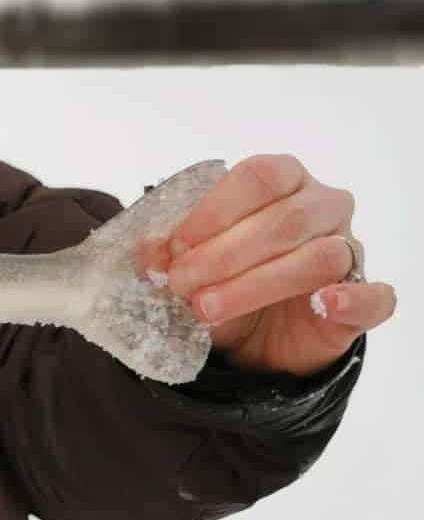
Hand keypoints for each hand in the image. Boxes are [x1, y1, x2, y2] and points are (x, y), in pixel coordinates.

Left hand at [143, 155, 397, 376]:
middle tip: (181, 284)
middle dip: (224, 253)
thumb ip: (170, 255)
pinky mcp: (363, 302)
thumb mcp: (190, 268)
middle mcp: (323, 208)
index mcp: (285, 182)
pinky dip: (352, 299)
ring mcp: (348, 252)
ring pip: (318, 257)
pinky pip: (375, 296)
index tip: (176, 246)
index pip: (259, 176)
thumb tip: (145, 253)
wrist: (254, 344)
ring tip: (208, 308)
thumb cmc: (227, 285)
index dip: (215, 209)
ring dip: (257, 283)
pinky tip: (323, 304)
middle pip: (285, 218)